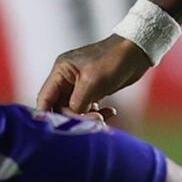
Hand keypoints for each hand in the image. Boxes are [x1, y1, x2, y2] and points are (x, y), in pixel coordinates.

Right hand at [36, 34, 153, 118]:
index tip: (55, 130)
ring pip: (75, 110)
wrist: (137, 52)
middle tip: (96, 121)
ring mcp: (79, 85)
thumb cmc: (113, 60)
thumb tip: (72, 118)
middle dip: (75, 117)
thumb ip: (78, 102)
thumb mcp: (93, 82)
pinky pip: (88, 108)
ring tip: (104, 118)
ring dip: (87, 117)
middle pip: (60, 107)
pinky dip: (97, 113)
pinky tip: (111, 112)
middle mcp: (66, 78)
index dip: (46, 115)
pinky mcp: (92, 91)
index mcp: (61, 71)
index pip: (45, 97)